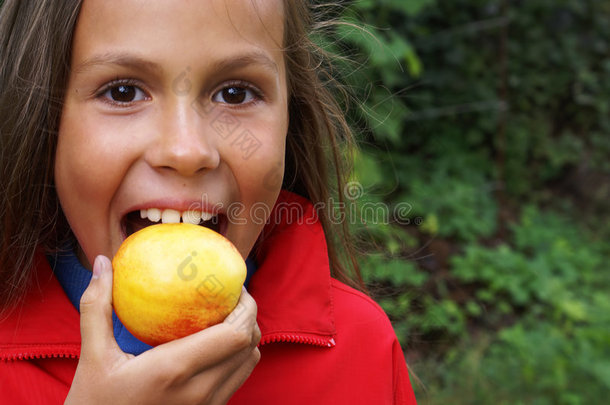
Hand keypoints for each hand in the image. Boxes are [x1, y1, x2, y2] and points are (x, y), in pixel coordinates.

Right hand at [65, 255, 260, 404]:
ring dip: (246, 336)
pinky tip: (216, 344)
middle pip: (249, 345)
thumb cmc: (93, 403)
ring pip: (249, 363)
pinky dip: (238, 357)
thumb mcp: (92, 357)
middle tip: (232, 295)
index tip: (233, 285)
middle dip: (248, 315)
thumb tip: (102, 263)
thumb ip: (97, 308)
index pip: (234, 334)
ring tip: (228, 316)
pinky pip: (237, 380)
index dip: (246, 306)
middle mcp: (199, 390)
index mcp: (175, 370)